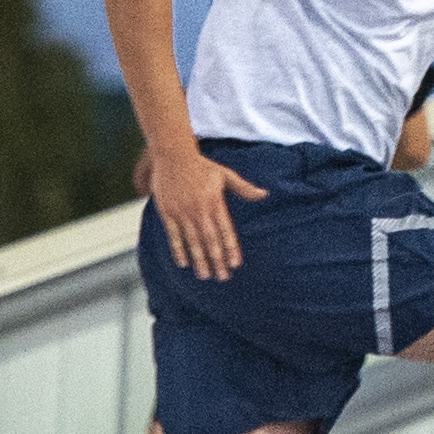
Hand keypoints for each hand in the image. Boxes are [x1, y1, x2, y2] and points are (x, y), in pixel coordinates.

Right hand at [145, 135, 269, 279]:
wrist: (173, 155)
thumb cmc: (202, 166)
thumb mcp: (225, 174)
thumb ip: (244, 188)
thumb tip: (265, 194)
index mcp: (214, 202)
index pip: (225, 230)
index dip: (230, 248)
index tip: (235, 264)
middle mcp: (199, 209)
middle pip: (210, 240)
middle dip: (216, 260)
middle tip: (223, 277)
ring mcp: (182, 212)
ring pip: (192, 241)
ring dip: (199, 260)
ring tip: (205, 276)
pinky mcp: (168, 213)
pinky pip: (174, 236)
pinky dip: (179, 250)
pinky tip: (184, 264)